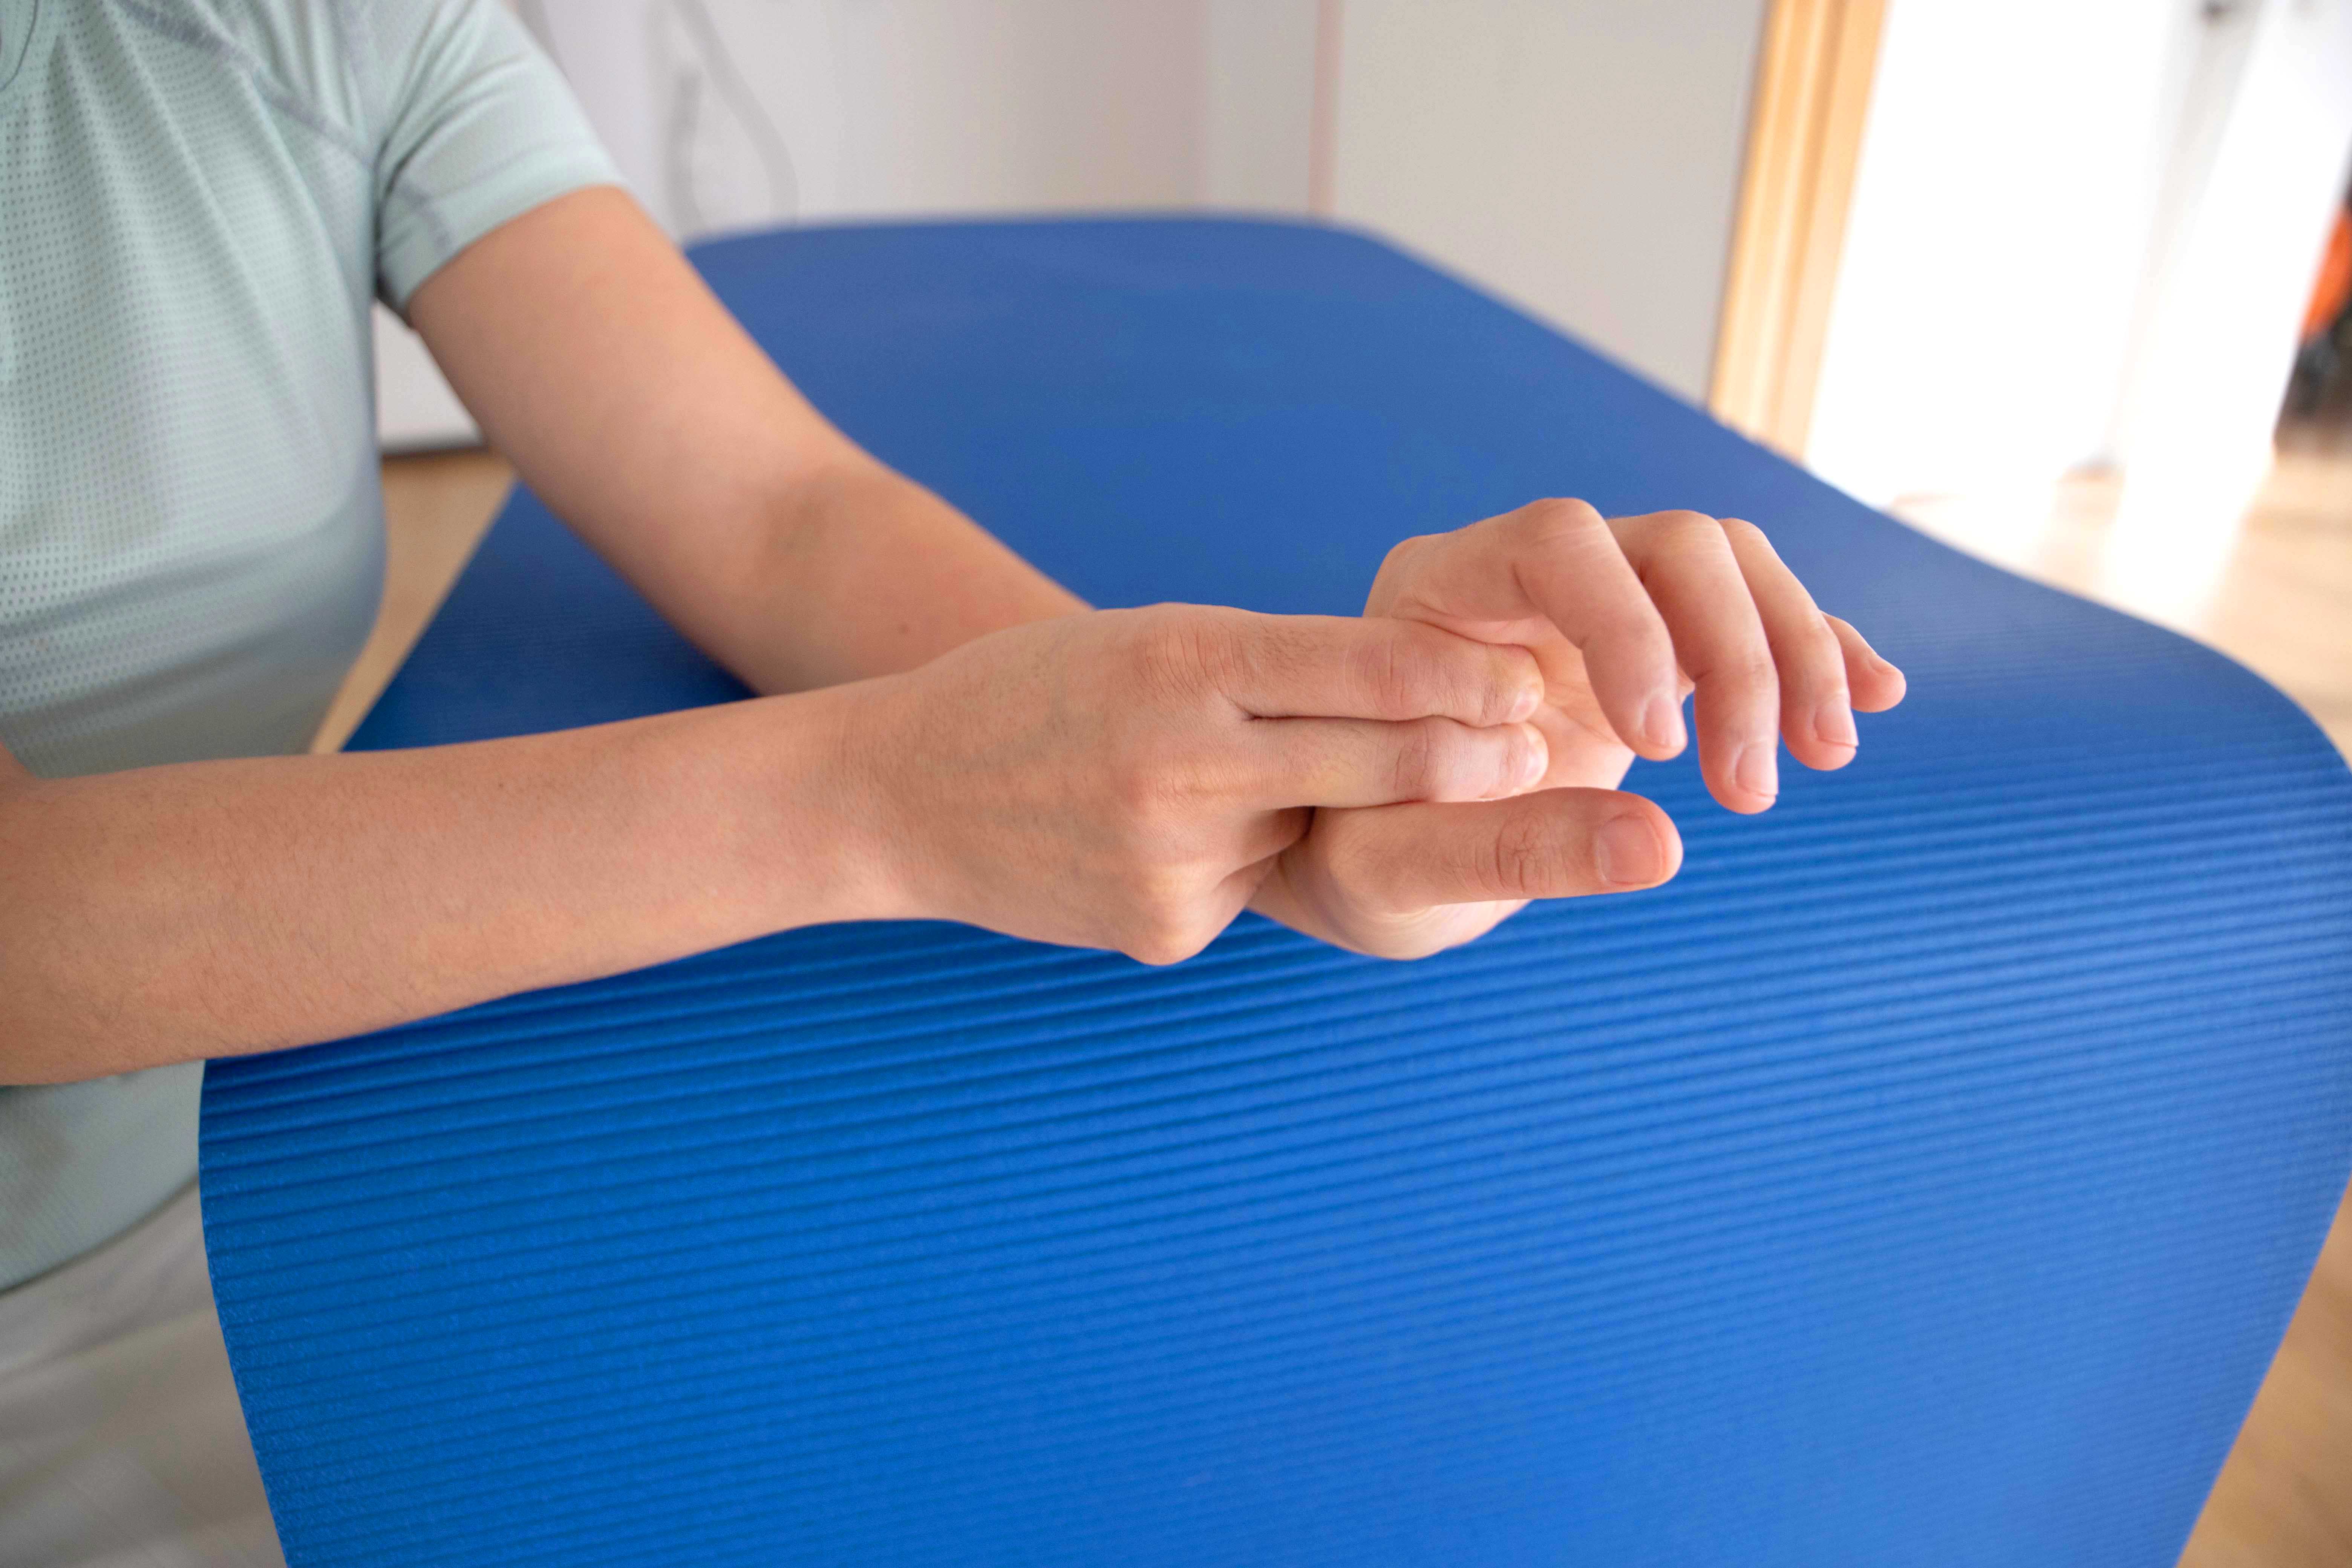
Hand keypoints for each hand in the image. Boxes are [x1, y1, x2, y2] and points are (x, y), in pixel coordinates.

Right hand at [848, 603, 1553, 963]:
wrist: (900, 793)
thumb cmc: (1049, 693)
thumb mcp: (1153, 639)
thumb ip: (1276, 667)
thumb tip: (1441, 701)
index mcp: (1183, 655)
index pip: (1370, 664)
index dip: (1469, 681)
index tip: (1532, 687)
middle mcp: (1183, 755)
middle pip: (1382, 758)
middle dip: (1476, 761)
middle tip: (1536, 753)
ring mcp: (1172, 852)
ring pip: (1315, 828)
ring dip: (1323, 810)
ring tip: (1246, 784)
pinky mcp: (1165, 928)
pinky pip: (1250, 889)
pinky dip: (1238, 862)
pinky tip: (1157, 841)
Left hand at [1253, 499, 1907, 957]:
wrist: (1360, 859)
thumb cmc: (1355, 855)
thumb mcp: (1399, 871)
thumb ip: (1513, 853)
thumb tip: (1664, 848)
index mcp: (1439, 592)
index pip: (1555, 542)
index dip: (1626, 624)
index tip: (1658, 747)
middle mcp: (1525, 575)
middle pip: (1669, 543)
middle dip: (1734, 654)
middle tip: (1748, 790)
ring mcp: (1599, 603)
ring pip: (1728, 567)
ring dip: (1792, 654)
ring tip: (1818, 760)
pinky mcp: (1654, 648)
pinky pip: (1752, 617)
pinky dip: (1818, 652)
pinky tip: (1874, 701)